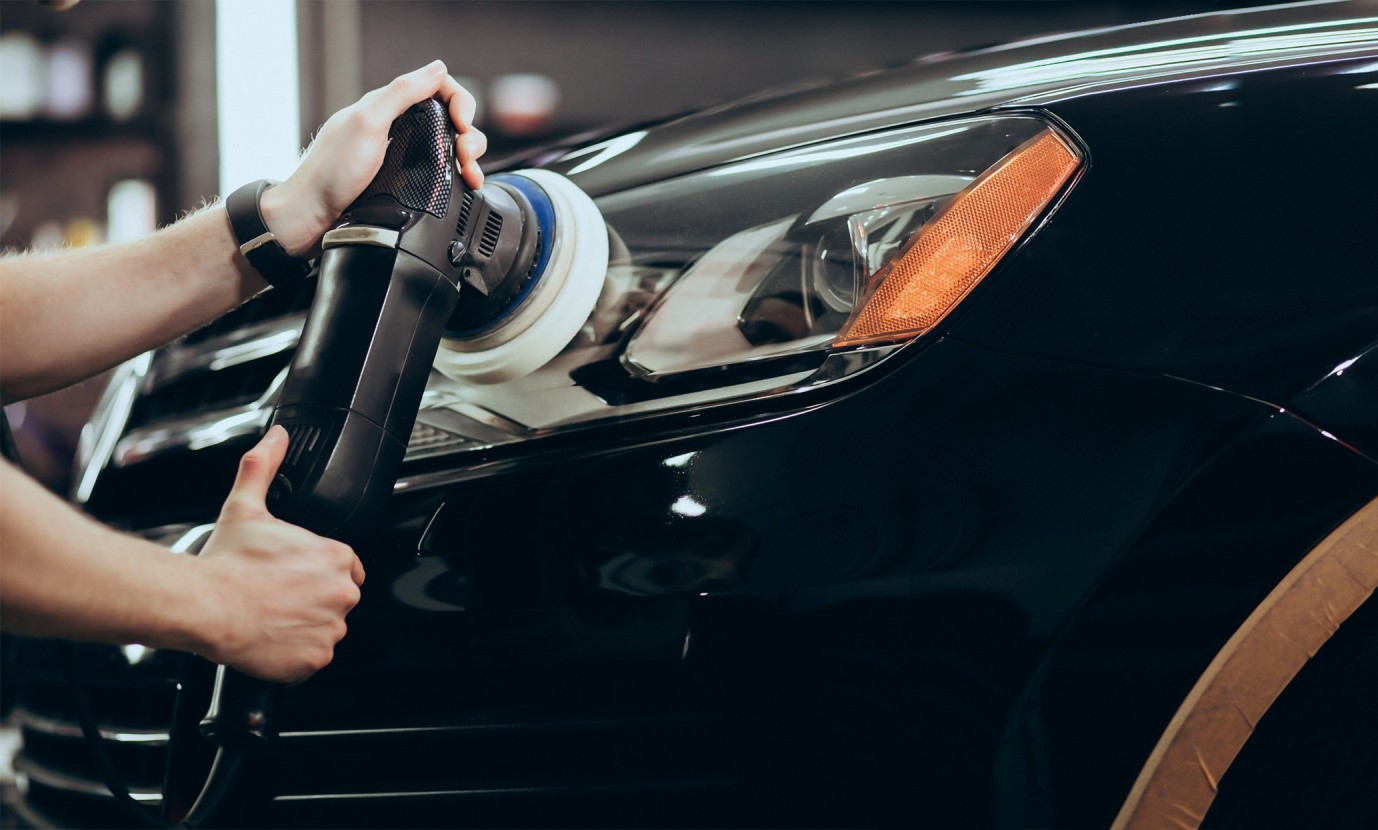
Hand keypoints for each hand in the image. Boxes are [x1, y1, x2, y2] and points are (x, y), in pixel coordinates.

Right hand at [193, 426, 365, 683]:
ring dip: (304, 625)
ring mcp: (330, 628)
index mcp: (336, 557)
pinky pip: (312, 657)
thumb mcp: (246, 506)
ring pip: (325, 627)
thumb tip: (275, 438)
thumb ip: (263, 467)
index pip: (343, 566)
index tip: (291, 576)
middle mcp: (342, 592)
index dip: (315, 571)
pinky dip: (295, 653)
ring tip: (271, 615)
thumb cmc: (226, 561)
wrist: (204, 605)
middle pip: (336, 598)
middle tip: (276, 596)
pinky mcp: (316, 658)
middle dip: (311, 598)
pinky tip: (271, 638)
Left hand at [261, 60, 488, 256]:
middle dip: (469, 134)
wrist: (312, 216)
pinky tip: (465, 183)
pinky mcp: (406, 180)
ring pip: (450, 146)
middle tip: (465, 155)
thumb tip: (437, 69)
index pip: (438, 88)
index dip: (459, 101)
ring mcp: (403, 155)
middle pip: (450, 119)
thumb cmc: (331, 172)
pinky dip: (459, 175)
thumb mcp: (367, 124)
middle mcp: (398, 127)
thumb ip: (401, 93)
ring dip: (470, 157)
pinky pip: (442, 170)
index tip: (462, 124)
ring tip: (470, 174)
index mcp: (388, 107)